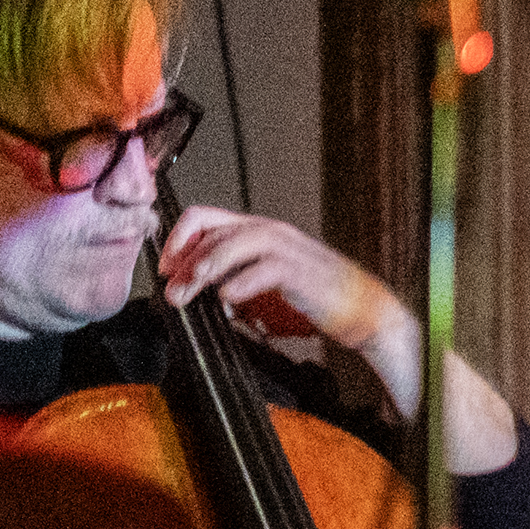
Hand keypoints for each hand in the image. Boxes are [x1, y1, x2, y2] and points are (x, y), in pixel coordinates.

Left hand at [160, 207, 399, 359]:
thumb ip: (232, 280)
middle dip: (185, 259)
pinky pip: (268, 268)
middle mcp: (272, 232)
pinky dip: (243, 282)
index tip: (165, 269)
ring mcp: (290, 249)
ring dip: (207, 264)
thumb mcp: (264, 287)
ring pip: (239, 240)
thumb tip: (194, 291)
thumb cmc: (316, 298)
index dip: (178, 239)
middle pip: (215, 228)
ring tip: (190, 289)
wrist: (364, 312)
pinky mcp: (305, 271)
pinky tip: (228, 298)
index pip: (205, 217)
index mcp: (259, 232)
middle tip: (171, 289)